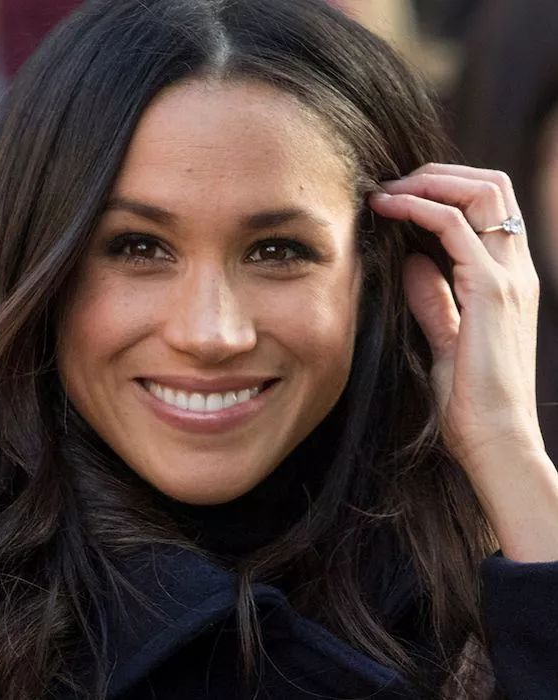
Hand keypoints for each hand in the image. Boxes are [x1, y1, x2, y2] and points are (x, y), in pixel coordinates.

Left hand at [369, 163, 557, 561]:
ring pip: (481, 191)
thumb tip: (411, 262)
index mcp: (507, 279)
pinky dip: (420, 206)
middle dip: (438, 173)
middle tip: (391, 183)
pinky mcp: (491, 291)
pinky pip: (456, 225)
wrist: (494, 439)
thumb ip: (433, 298)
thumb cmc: (469, 399)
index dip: (446, 189)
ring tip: (386, 189)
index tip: (398, 196)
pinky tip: (387, 207)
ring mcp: (509, 276)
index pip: (489, 207)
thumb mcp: (444, 337)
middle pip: (491, 186)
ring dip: (429, 181)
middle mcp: (516, 269)